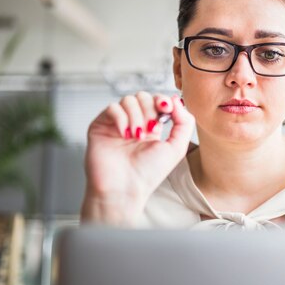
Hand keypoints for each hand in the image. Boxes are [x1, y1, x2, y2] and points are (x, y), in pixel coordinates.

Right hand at [81, 92, 194, 225]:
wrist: (124, 188)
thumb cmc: (148, 174)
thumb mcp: (176, 148)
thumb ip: (184, 123)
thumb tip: (177, 100)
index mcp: (151, 128)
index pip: (157, 101)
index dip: (163, 101)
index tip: (166, 109)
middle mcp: (133, 124)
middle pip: (143, 97)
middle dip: (150, 109)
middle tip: (150, 128)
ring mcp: (116, 124)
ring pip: (128, 100)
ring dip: (137, 115)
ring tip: (137, 136)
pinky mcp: (101, 126)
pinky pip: (112, 108)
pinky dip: (121, 118)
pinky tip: (125, 134)